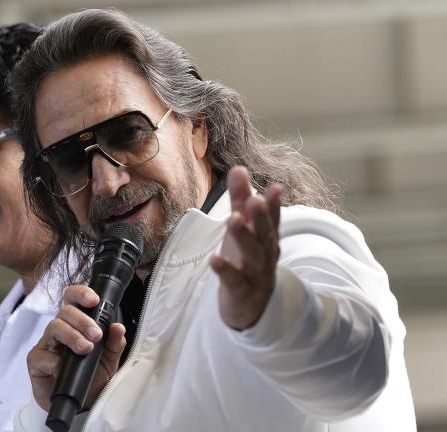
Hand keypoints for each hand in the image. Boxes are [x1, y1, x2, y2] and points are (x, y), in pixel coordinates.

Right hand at [27, 284, 126, 410]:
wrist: (81, 404)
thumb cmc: (91, 377)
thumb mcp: (109, 360)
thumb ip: (114, 343)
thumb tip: (118, 327)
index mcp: (76, 324)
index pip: (73, 300)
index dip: (81, 293)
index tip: (94, 300)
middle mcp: (60, 330)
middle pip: (65, 312)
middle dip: (82, 321)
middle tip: (96, 335)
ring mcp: (46, 344)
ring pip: (54, 327)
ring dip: (72, 336)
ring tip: (85, 348)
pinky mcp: (36, 361)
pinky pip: (42, 355)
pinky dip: (54, 360)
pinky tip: (63, 366)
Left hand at [211, 166, 281, 329]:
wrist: (250, 307)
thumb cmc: (246, 261)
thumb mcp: (243, 229)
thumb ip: (240, 199)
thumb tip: (238, 168)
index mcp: (266, 238)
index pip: (272, 219)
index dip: (274, 205)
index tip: (275, 188)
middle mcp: (265, 255)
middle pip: (265, 235)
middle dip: (262, 218)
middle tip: (255, 200)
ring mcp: (256, 275)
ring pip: (253, 256)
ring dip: (244, 238)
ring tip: (233, 220)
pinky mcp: (242, 292)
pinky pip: (234, 281)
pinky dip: (225, 270)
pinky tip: (214, 259)